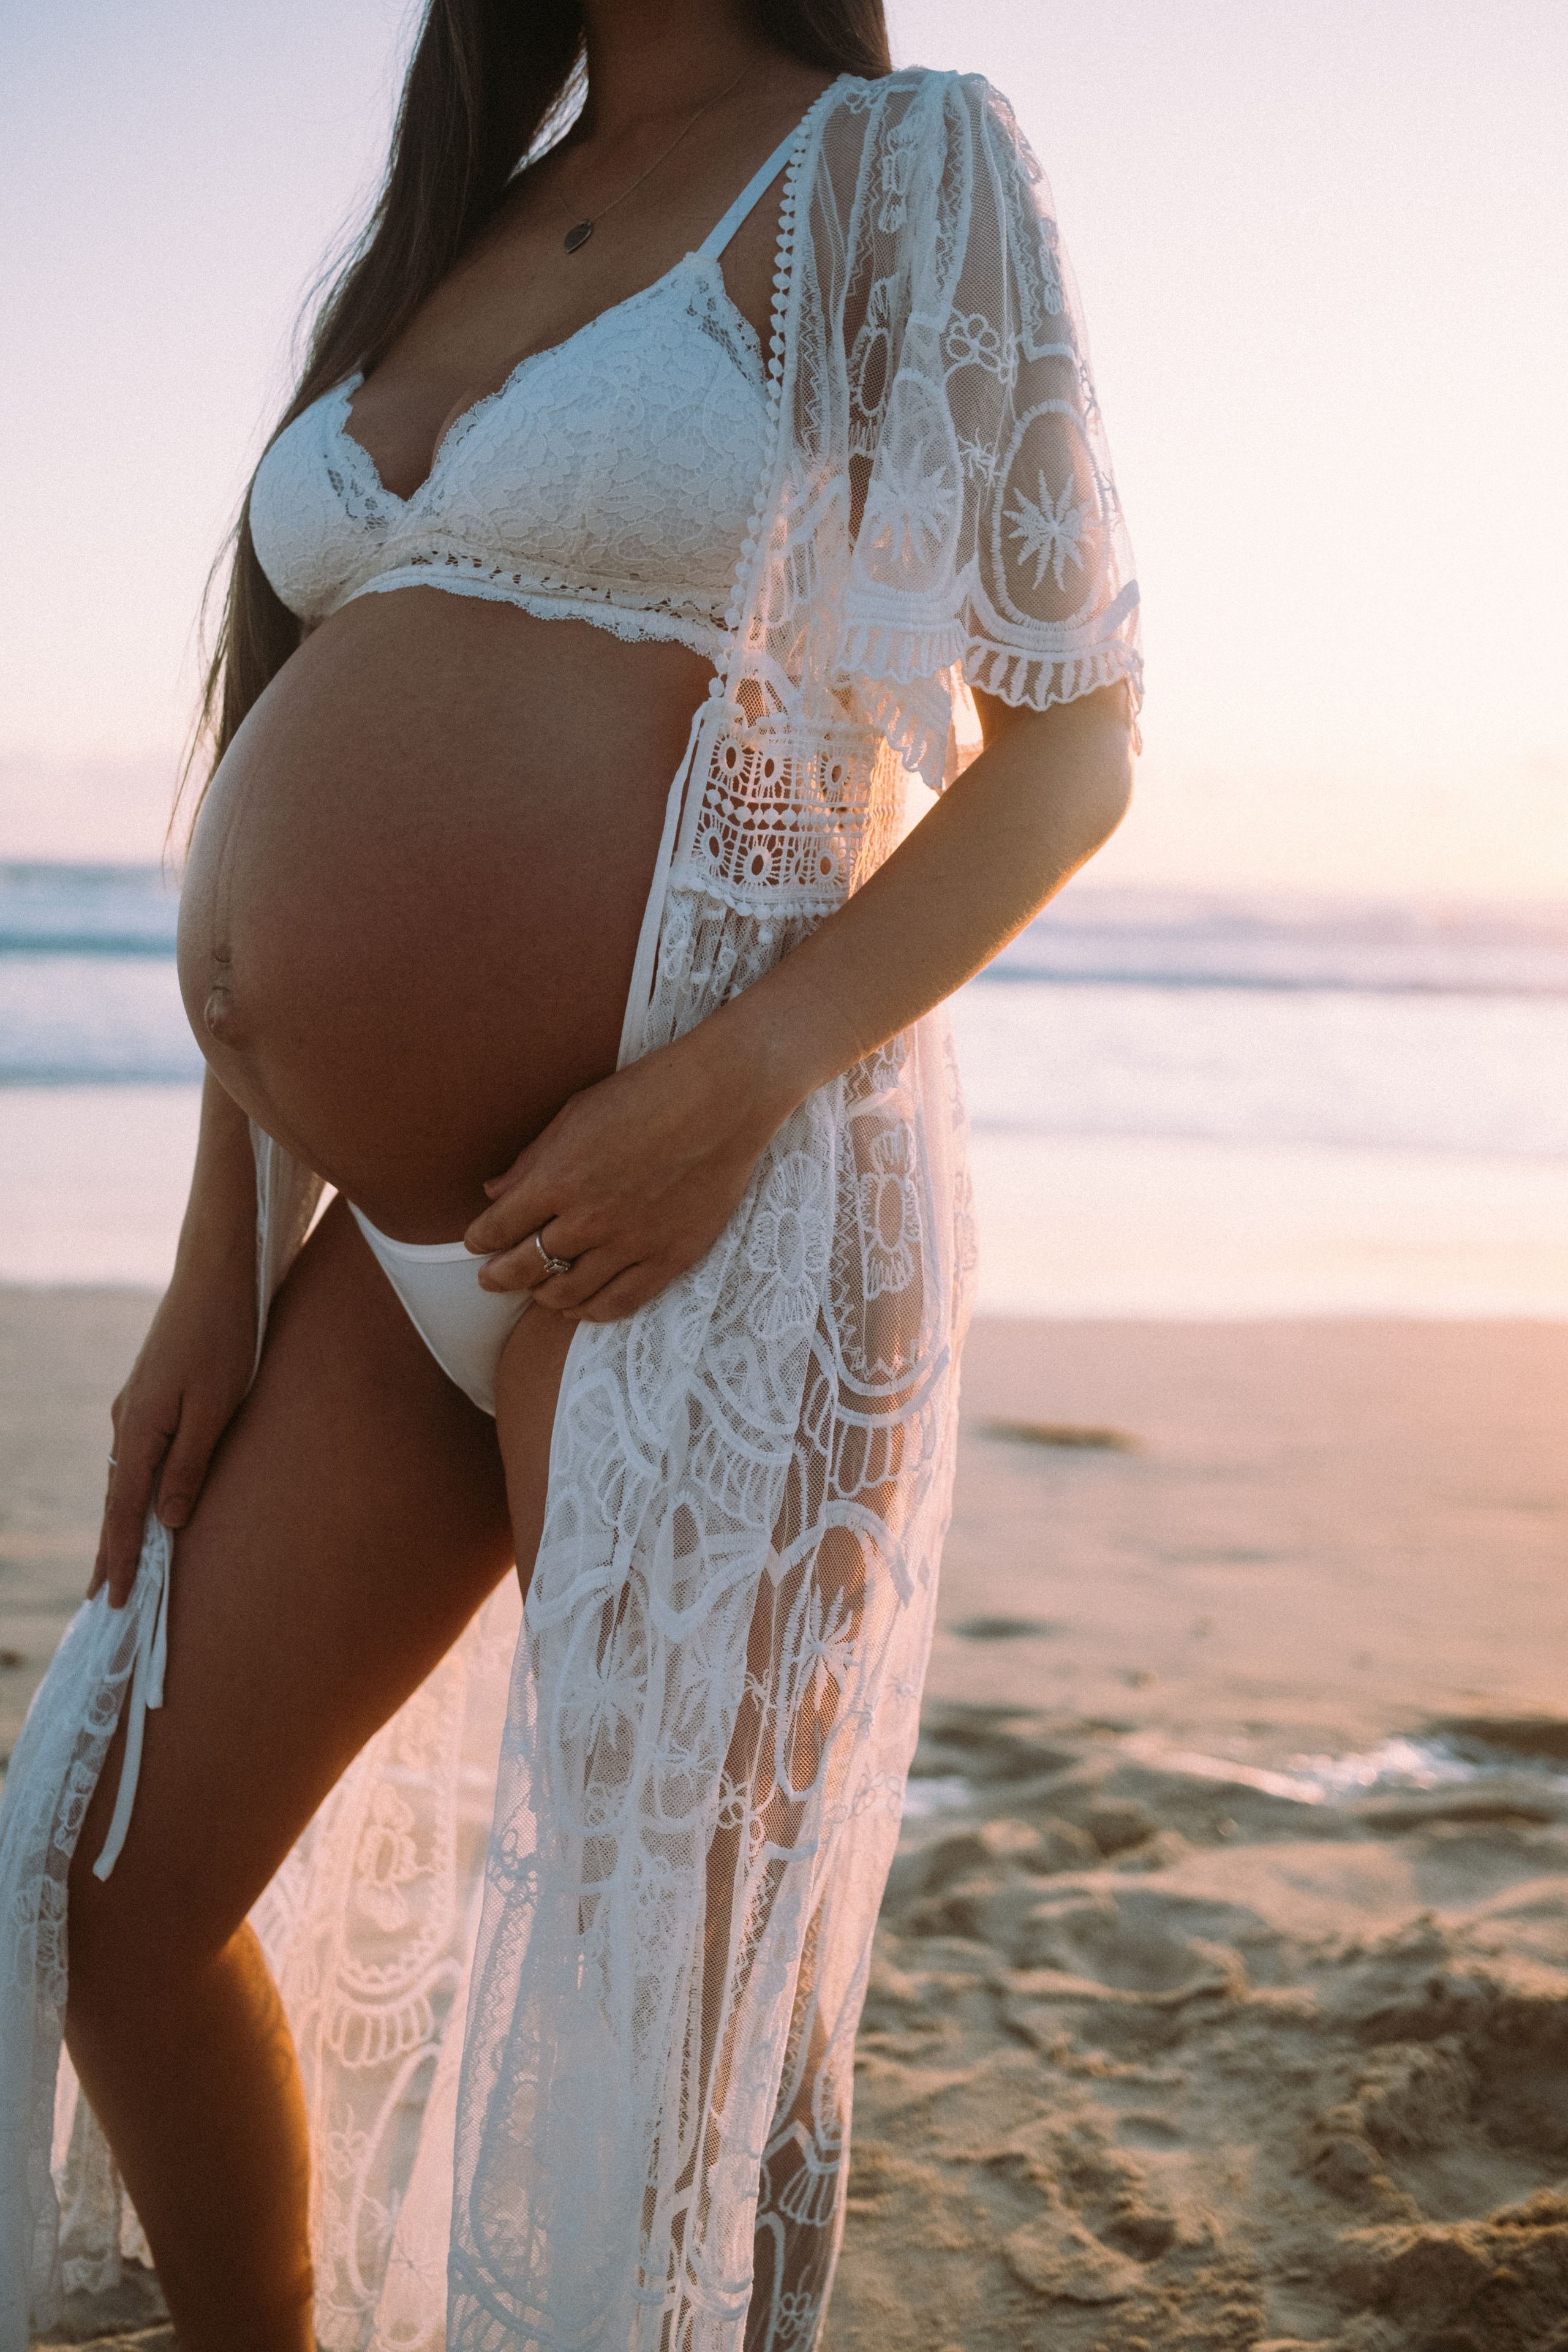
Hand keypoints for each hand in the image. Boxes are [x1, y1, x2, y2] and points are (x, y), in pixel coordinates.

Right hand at [91, 1247, 256, 1608]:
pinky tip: (143, 1500)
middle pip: (116, 1499)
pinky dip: (136, 1487)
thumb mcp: (217, 1406)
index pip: (123, 1511)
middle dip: (111, 1550)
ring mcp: (136, 1404)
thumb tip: (169, 1522)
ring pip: (126, 1476)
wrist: (217, 1272)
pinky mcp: (151, 1392)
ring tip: (120, 1562)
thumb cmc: (227, 1336)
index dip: (119, 1558)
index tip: (114, 1602)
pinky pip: (138, 1453)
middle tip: (103, 1600)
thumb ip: (191, 1464)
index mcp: (139, 1429)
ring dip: (122, 1520)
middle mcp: (127, 1420)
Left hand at [464, 1025, 787, 1322]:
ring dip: (543, 1295)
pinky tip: (580, 1307)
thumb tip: (494, 1190)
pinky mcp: (669, 1257)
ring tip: (538, 1290)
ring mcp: (630, 1243)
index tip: (477, 1243)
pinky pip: (619, 1302)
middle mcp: (587, 1218)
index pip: (498, 1227)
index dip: (480, 1240)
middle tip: (492, 1278)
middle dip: (500, 1276)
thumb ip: (533, 1157)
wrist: (725, 1097)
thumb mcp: (577, 1113)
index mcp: (557, 1177)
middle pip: (526, 1266)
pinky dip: (590, 1311)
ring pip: (568, 1293)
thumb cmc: (649, 1092)